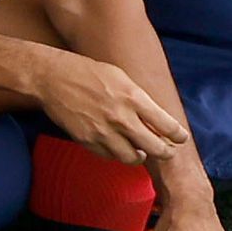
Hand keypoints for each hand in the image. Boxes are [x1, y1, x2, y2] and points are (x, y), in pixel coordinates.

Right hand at [15, 51, 191, 168]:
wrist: (51, 78)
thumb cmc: (87, 72)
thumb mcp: (121, 78)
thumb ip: (139, 100)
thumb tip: (155, 119)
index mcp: (134, 98)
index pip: (168, 126)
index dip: (179, 135)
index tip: (180, 138)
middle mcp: (121, 118)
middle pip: (156, 148)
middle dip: (166, 152)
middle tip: (167, 151)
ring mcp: (103, 131)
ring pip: (132, 158)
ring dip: (139, 156)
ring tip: (139, 151)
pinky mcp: (87, 140)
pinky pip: (109, 156)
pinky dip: (116, 154)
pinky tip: (116, 146)